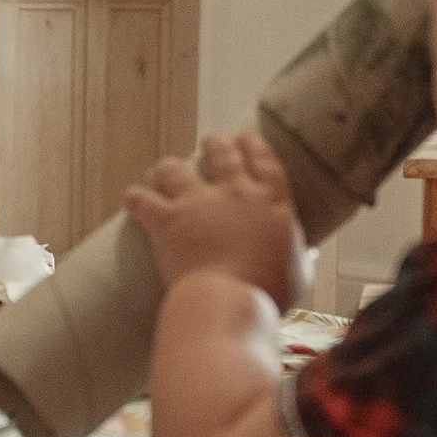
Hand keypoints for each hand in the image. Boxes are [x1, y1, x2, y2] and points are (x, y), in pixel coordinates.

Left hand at [125, 131, 311, 310]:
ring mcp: (198, 202)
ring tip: (163, 170)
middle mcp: (234, 192)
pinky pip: (142, 200)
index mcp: (272, 201)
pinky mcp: (167, 220)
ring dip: (168, 167)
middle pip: (222, 153)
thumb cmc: (270, 292)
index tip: (244, 137)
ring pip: (175, 168)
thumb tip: (304, 256)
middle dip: (214, 144)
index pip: (263, 159)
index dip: (252, 144)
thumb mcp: (298, 271)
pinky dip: (135, 198)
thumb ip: (297, 255)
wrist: (231, 300)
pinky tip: (132, 198)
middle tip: (209, 142)